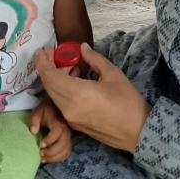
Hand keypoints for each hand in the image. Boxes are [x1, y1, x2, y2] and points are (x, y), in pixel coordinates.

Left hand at [29, 100, 71, 163]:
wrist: (57, 108)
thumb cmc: (46, 111)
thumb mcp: (38, 112)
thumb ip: (34, 120)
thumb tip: (33, 132)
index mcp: (58, 122)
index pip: (57, 132)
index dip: (49, 140)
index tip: (40, 144)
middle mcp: (66, 130)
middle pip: (63, 144)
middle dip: (51, 152)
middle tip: (40, 153)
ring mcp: (68, 137)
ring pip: (65, 151)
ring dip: (54, 158)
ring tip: (43, 158)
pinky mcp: (68, 142)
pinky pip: (66, 153)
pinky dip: (59, 159)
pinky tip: (49, 159)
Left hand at [35, 43, 150, 152]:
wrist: (137, 131)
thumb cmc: (127, 101)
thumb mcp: (113, 74)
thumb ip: (94, 59)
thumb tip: (82, 48)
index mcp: (77, 94)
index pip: (50, 76)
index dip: (43, 62)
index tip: (42, 50)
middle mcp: (68, 107)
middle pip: (48, 86)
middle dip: (46, 69)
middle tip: (53, 55)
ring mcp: (70, 118)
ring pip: (53, 95)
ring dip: (54, 79)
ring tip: (67, 66)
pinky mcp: (74, 124)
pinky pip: (60, 103)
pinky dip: (60, 90)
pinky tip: (73, 81)